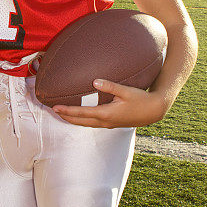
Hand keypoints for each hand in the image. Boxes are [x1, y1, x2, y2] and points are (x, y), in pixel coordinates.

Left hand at [52, 79, 166, 128]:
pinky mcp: (111, 123)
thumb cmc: (140, 99)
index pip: (82, 113)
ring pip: (86, 124)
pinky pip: (92, 123)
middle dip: (66, 116)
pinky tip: (80, 115)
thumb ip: (110, 86)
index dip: (67, 110)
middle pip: (80, 121)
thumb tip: (94, 81)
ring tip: (62, 113)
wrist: (153, 111)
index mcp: (106, 114)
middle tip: (53, 110)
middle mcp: (105, 122)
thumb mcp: (125, 90)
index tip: (55, 107)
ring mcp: (108, 124)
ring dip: (73, 119)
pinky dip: (82, 120)